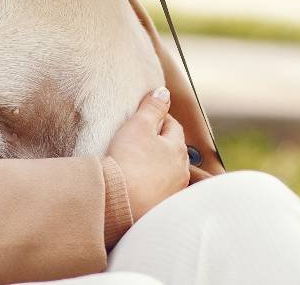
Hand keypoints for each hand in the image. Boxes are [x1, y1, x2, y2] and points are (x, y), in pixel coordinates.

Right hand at [106, 87, 189, 221]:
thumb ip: (153, 107)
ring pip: (168, 171)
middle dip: (160, 142)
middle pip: (172, 149)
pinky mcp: (160, 207)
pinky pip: (159, 189)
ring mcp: (172, 191)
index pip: (173, 126)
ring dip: (158, 164)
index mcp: (177, 149)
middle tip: (140, 137)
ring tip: (138, 161)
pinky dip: (152, 183)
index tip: (144, 117)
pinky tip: (138, 183)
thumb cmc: (128, 159)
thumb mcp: (139, 125)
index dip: (159, 118)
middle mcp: (181, 171)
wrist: (119, 199)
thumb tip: (164, 92)